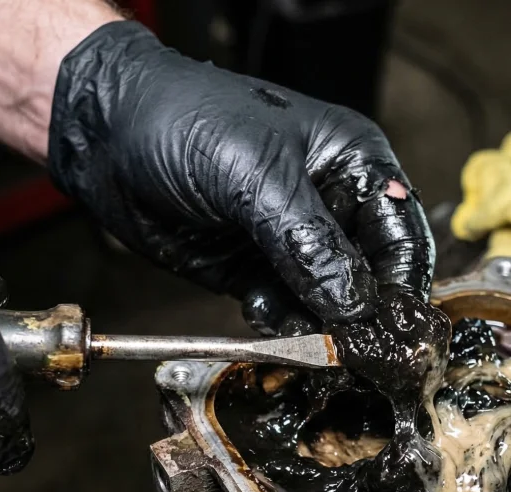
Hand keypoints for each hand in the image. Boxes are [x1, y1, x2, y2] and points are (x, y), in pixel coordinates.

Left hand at [48, 21, 433, 334]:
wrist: (106, 133)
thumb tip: (356, 307)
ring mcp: (292, 243)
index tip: (397, 331)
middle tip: (357, 353)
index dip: (404, 285)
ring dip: (322, 329)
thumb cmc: (185, 120)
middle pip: (372, 277)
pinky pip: (285, 314)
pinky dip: (282, 329)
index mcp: (352, 163)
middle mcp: (331, 206)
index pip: (401, 235)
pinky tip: (264, 320)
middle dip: (364, 316)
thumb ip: (310, 245)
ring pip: (329, 304)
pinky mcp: (255, 273)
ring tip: (311, 345)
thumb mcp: (257, 177)